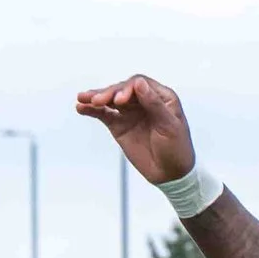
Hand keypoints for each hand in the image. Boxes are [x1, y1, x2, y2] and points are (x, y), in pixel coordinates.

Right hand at [74, 74, 198, 182]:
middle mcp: (144, 101)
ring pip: (110, 100)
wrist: (171, 174)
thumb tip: (138, 83)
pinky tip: (81, 108)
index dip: (127, 88)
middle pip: (122, 89)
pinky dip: (92, 110)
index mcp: (162, 97)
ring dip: (96, 97)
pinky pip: (103, 113)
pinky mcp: (119, 124)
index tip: (120, 100)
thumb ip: (154, 105)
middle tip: (97, 100)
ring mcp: (130, 112)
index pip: (140, 84)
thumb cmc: (178, 149)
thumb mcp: (170, 126)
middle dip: (109, 93)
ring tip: (82, 98)